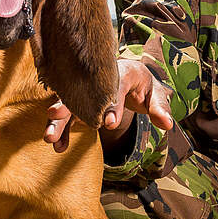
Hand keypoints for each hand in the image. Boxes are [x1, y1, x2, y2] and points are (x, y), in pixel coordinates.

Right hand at [43, 59, 172, 153]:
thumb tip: (167, 124)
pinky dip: (63, 131)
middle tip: (54, 116)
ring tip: (49, 138)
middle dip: (68, 105)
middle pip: (81, 92)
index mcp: (122, 72)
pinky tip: (59, 146)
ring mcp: (87, 91)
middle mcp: (99, 80)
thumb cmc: (142, 84)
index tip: (108, 124)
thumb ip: (160, 107)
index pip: (115, 87)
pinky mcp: (80, 103)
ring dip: (58, 121)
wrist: (129, 76)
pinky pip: (68, 117)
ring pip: (69, 104)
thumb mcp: (155, 92)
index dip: (112, 105)